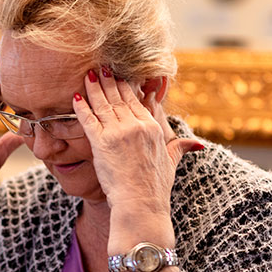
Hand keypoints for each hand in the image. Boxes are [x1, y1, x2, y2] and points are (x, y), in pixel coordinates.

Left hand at [72, 67, 200, 211]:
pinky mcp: (102, 143)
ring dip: (95, 88)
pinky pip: (89, 119)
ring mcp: (119, 133)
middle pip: (120, 98)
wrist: (141, 203)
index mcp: (153, 128)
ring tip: (88, 74)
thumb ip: (180, 148)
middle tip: (101, 68)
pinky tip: (75, 96)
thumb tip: (196, 144)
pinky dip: (82, 107)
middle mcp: (137, 126)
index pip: (138, 101)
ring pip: (104, 104)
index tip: (121, 76)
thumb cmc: (155, 187)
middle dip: (110, 81)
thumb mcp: (171, 163)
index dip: (127, 87)